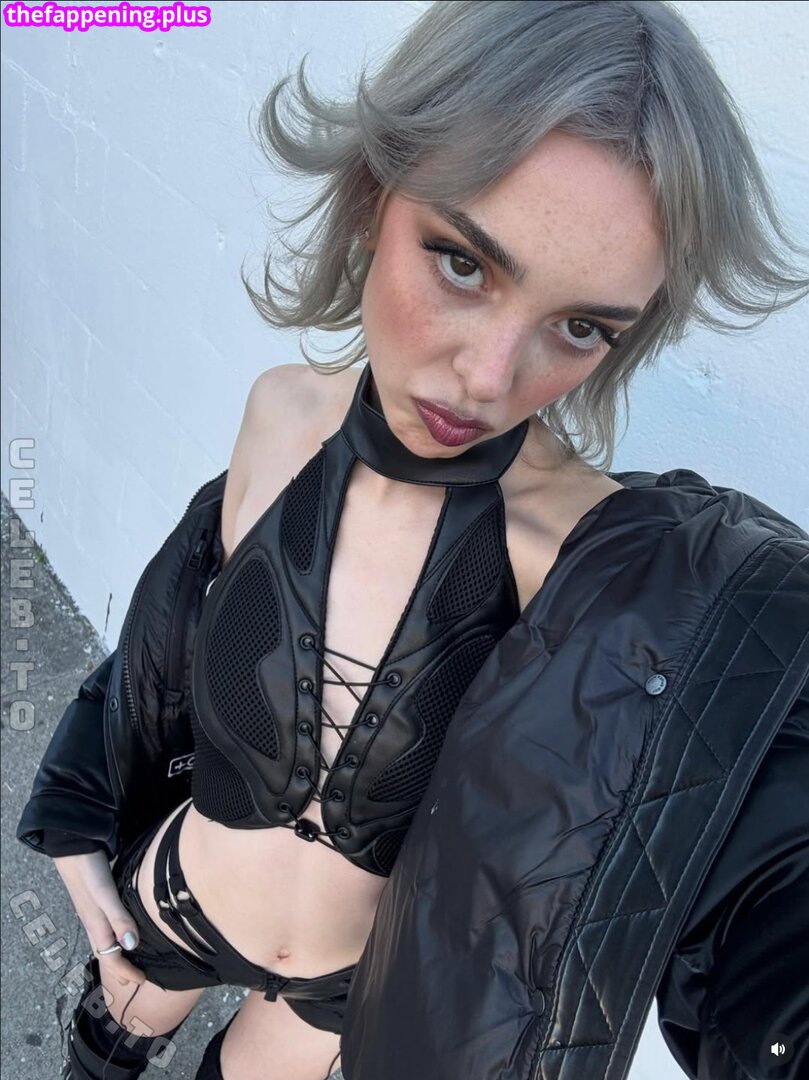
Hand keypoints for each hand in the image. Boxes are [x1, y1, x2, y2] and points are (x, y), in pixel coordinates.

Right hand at [53, 850, 145, 986]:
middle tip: (133, 979)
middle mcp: (93, 922)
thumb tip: (131, 946)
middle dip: (119, 969)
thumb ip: (119, 918)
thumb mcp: (106, 894)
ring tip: (127, 959)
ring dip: (115, 954)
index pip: (110, 958)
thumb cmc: (90, 870)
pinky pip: (103, 927)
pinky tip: (120, 928)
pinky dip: (113, 936)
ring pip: (103, 941)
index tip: (142, 981)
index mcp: (95, 926)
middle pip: (105, 953)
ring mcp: (92, 912)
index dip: (126, 972)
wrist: (73, 847)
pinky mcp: (95, 900)